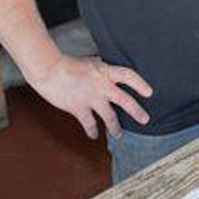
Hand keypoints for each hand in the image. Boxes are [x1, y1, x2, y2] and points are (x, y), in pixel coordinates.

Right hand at [27, 54, 152, 138]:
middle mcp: (101, 85)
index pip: (128, 75)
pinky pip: (90, 123)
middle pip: (124, 100)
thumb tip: (113, 73)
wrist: (49, 69)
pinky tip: (94, 135)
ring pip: (109, 116)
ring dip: (115, 128)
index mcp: (105, 71)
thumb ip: (104, 70)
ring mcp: (90, 97)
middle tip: (145, 120)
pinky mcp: (78, 107)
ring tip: (119, 136)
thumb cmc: (69, 64)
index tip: (150, 93)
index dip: (140, 84)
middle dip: (136, 111)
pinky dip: (93, 131)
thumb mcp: (92, 63)